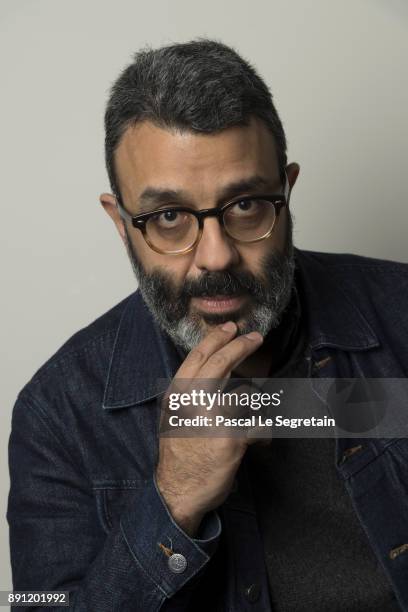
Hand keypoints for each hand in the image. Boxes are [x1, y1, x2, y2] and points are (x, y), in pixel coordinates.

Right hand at [156, 321, 263, 535]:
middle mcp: (193, 402)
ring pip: (246, 394)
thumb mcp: (173, 417)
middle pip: (221, 363)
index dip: (216, 339)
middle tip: (255, 337)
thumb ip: (188, 394)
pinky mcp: (232, 438)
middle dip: (241, 345)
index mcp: (177, 396)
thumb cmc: (179, 454)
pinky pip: (259, 426)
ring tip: (251, 419)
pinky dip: (263, 434)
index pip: (197, 357)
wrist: (177, 491)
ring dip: (255, 406)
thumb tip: (214, 371)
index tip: (230, 328)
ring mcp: (213, 418)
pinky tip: (259, 442)